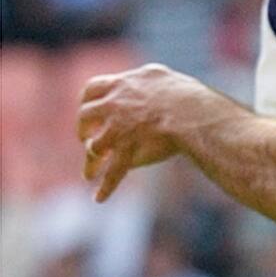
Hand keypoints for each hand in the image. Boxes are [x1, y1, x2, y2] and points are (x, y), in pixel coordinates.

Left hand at [77, 63, 194, 200]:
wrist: (191, 112)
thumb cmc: (187, 95)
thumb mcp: (165, 78)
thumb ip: (151, 79)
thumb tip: (152, 79)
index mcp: (124, 84)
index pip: (93, 88)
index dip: (88, 100)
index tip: (90, 107)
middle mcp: (115, 104)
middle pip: (85, 115)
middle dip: (83, 129)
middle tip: (85, 138)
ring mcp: (117, 128)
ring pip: (93, 147)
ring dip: (91, 161)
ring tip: (89, 173)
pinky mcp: (126, 150)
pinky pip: (113, 172)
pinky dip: (106, 186)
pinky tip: (100, 198)